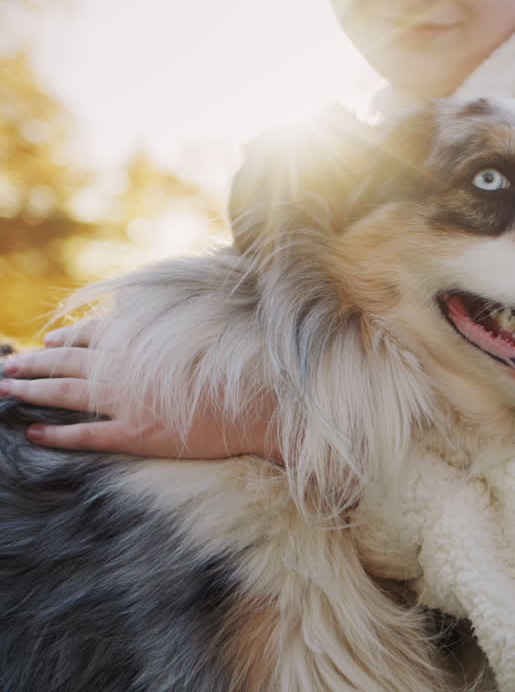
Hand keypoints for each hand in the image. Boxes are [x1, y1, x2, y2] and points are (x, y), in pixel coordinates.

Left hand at [1, 321, 279, 460]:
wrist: (256, 405)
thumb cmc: (237, 368)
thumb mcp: (203, 332)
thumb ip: (170, 324)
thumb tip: (146, 313)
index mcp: (143, 341)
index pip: (93, 335)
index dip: (67, 338)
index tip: (49, 342)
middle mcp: (127, 368)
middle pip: (68, 363)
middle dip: (34, 363)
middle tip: (8, 366)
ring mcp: (128, 402)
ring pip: (66, 394)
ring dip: (31, 391)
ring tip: (6, 391)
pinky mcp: (136, 433)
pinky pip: (85, 434)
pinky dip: (56, 434)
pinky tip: (33, 433)